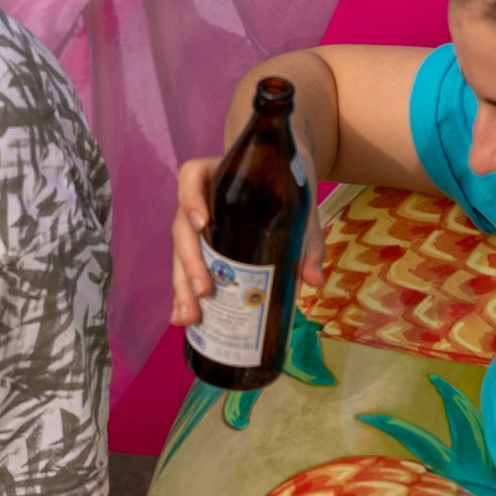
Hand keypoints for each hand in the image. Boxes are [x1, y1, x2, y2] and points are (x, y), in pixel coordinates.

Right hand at [171, 148, 326, 327]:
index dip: (190, 198)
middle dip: (189, 262)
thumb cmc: (288, 187)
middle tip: (203, 291)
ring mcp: (200, 227)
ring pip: (181, 253)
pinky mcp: (204, 249)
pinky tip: (184, 319)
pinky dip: (184, 294)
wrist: (287, 180)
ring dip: (182, 286)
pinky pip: (188, 269)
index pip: (192, 176)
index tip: (202, 222)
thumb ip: (309, 240)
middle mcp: (202, 201)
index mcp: (219, 177)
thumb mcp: (301, 207)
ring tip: (189, 317)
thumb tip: (313, 280)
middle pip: (183, 226)